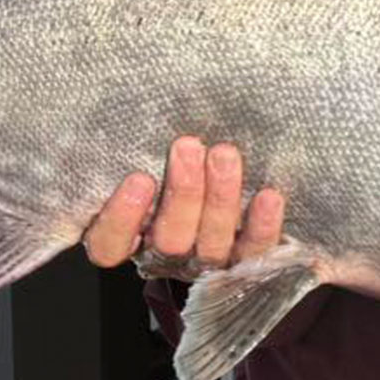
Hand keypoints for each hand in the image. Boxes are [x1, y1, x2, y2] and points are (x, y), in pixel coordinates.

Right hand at [82, 135, 284, 278]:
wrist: (220, 184)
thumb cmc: (167, 162)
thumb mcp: (142, 160)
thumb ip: (131, 154)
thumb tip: (120, 118)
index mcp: (129, 238)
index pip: (110, 244)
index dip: (122, 218)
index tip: (139, 178)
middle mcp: (165, 255)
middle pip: (170, 239)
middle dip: (183, 192)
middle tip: (188, 146)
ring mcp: (206, 261)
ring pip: (212, 244)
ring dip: (220, 198)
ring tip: (224, 155)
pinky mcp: (245, 261)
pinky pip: (254, 251)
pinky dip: (262, 226)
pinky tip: (269, 197)